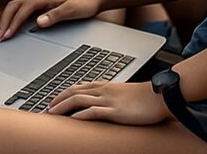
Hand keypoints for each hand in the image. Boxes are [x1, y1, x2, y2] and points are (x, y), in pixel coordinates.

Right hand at [0, 0, 102, 39]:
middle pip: (14, 6)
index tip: (7, 35)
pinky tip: (13, 28)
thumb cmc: (84, 4)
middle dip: (5, 21)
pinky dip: (14, 18)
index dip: (13, 22)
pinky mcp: (41, 6)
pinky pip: (22, 11)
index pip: (23, 9)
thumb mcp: (72, 11)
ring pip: (16, 7)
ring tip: (2, 34)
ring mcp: (39, 1)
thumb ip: (55, 16)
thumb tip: (38, 22)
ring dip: (8, 19)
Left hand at [48, 80, 170, 124]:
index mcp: (104, 85)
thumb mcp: (122, 94)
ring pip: (79, 100)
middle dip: (58, 99)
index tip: (53, 100)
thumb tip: (102, 104)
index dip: (63, 93)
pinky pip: (93, 111)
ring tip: (52, 113)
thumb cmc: (144, 97)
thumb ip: (110, 96)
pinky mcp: (115, 111)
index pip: (78, 86)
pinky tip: (72, 120)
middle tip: (47, 108)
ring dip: (63, 106)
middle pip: (74, 91)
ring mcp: (108, 100)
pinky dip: (80, 115)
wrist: (159, 96)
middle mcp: (103, 90)